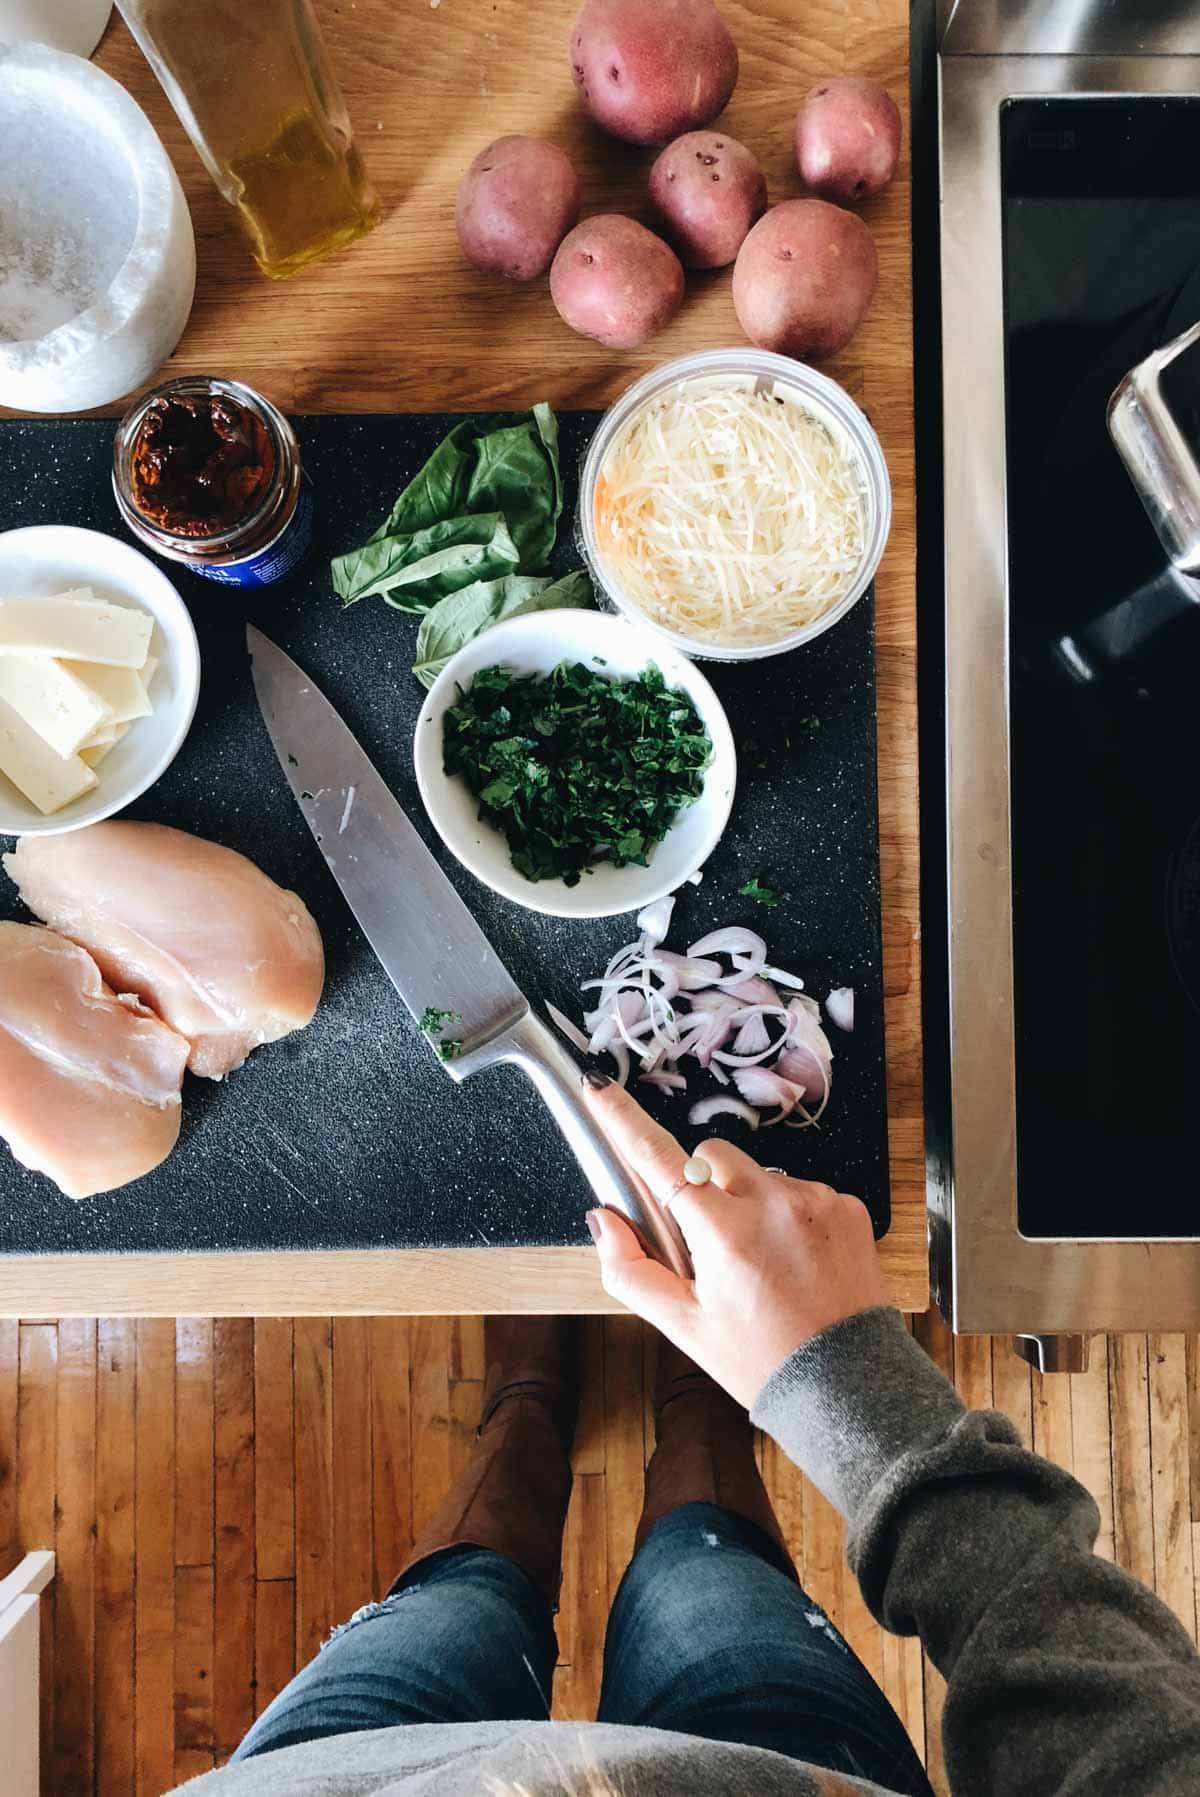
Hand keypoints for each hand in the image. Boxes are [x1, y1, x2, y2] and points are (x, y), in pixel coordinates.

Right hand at [583, 1078, 887, 1407]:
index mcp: (722, 1231)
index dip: (623, 1120)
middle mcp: (770, 1203)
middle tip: (710, 1240)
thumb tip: (603, 1220)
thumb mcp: (685, 1326)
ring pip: (759, 1172)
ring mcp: (815, 1200)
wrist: (848, 1388)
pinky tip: (797, 1262)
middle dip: (702, 1184)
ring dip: (750, 1200)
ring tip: (764, 1263)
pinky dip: (791, 1215)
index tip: (599, 1085)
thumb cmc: (761, 1361)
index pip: (659, 1159)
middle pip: (712, 1156)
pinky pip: (802, 1189)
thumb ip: (632, 1270)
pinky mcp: (849, 1206)